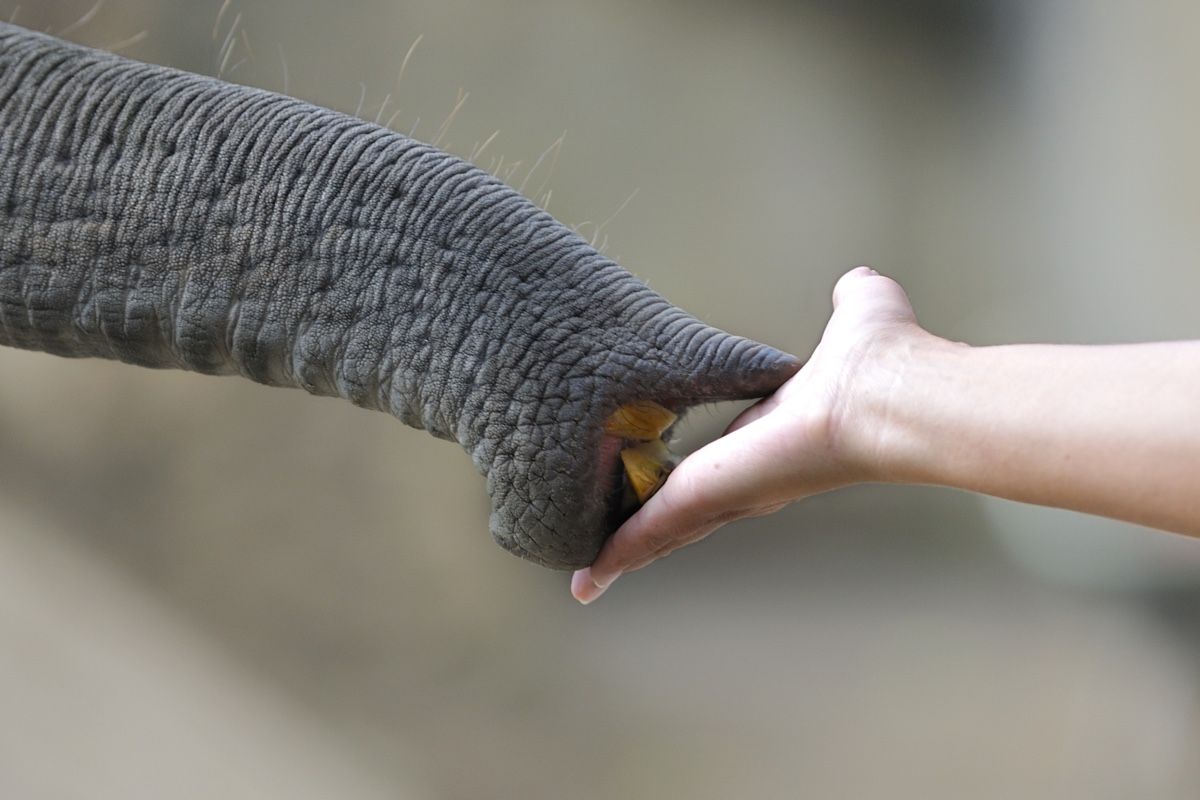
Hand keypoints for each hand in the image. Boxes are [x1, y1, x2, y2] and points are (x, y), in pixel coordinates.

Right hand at [572, 266, 924, 602]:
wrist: (889, 395)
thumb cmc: (886, 363)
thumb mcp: (857, 314)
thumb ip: (851, 301)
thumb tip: (858, 284)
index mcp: (774, 438)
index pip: (720, 464)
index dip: (690, 474)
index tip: (661, 481)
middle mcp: (751, 476)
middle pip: (686, 511)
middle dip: (646, 532)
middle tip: (610, 553)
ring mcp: (731, 492)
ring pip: (664, 529)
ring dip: (623, 552)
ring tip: (587, 576)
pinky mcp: (713, 495)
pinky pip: (655, 528)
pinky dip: (621, 553)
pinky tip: (590, 576)